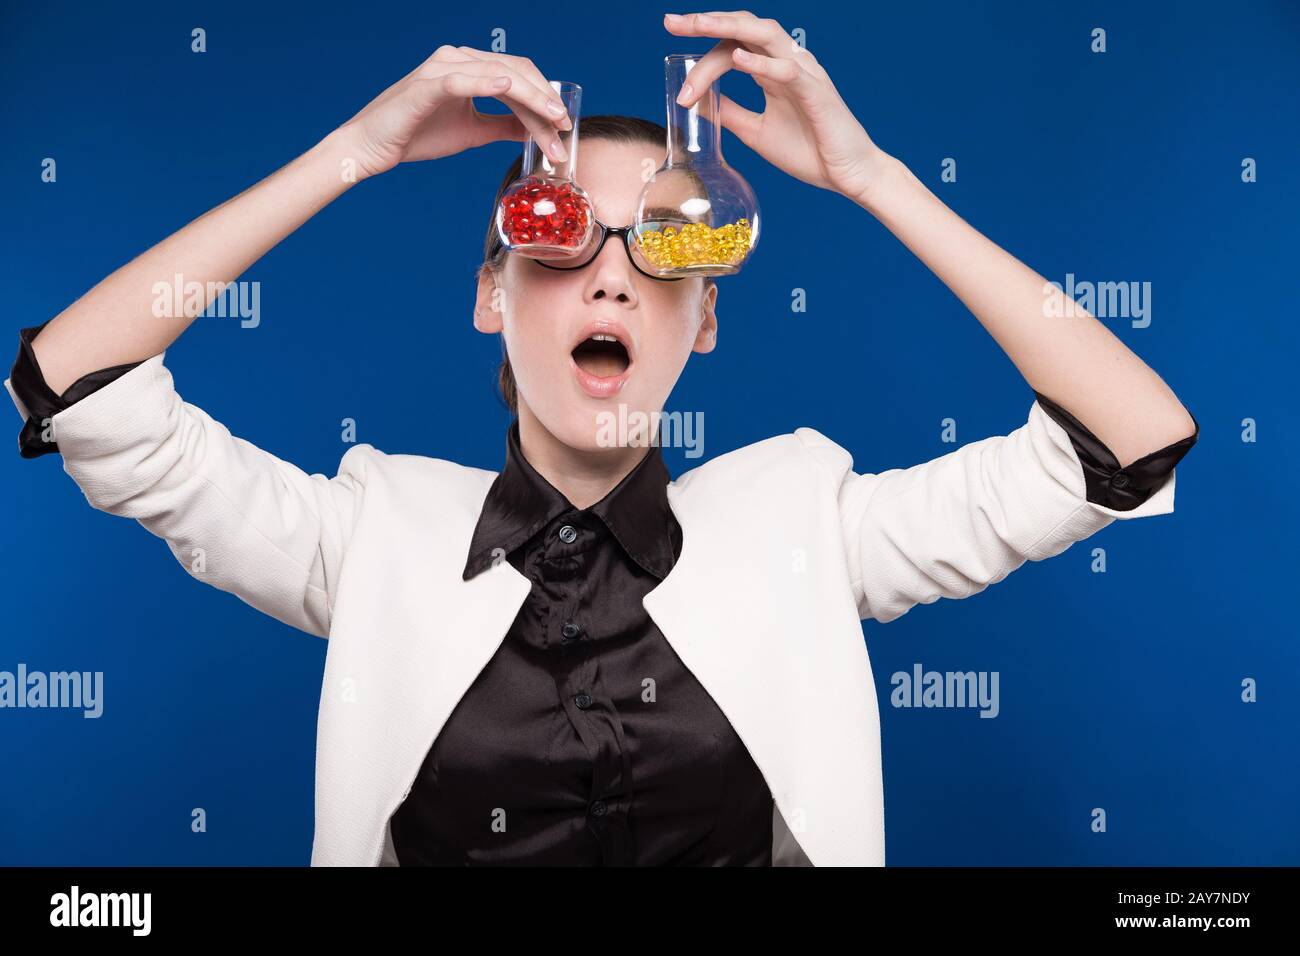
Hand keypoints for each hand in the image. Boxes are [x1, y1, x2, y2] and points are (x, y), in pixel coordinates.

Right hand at [336, 45, 573, 178]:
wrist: (374, 146)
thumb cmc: (417, 135)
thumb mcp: (473, 132)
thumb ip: (502, 126)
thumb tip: (532, 130)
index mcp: (469, 67)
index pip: (517, 76)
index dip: (544, 98)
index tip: (563, 126)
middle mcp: (457, 59)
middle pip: (514, 71)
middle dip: (543, 100)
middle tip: (563, 126)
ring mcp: (442, 67)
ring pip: (497, 75)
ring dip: (528, 99)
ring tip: (550, 119)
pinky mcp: (426, 84)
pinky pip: (462, 80)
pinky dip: (486, 82)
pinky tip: (508, 89)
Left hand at [663, 11, 891, 200]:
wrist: (848, 175)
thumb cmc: (809, 151)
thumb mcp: (755, 132)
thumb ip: (729, 113)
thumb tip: (696, 103)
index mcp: (772, 70)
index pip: (731, 49)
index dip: (701, 63)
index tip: (679, 90)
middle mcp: (787, 63)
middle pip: (745, 28)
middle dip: (707, 21)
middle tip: (671, 22)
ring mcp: (804, 74)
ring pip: (765, 34)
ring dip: (729, 27)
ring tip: (697, 25)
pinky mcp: (817, 92)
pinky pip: (787, 70)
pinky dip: (761, 63)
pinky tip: (737, 61)